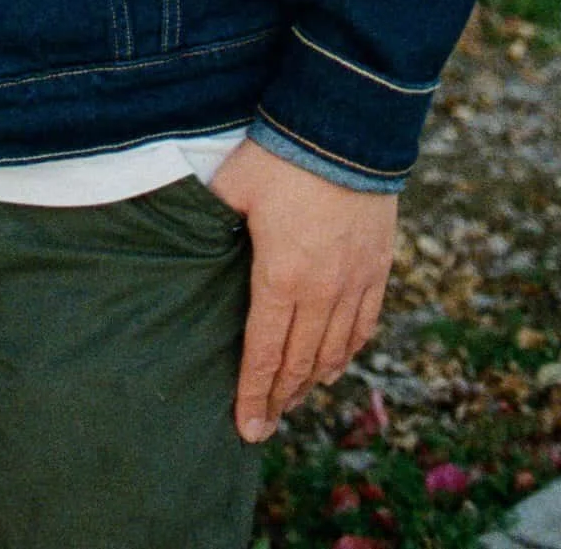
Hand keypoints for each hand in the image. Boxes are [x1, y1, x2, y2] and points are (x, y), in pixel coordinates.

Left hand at [210, 138, 397, 443]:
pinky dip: (347, 353)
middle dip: (280, 398)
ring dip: (311, 380)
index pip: (264, 353)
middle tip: (265, 425)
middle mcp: (321, 292)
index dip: (254, 394)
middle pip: (299, 362)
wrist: (345, 131)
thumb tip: (183, 234)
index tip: (247, 428)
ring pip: (334, 351)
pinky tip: (335, 365)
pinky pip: (365, 325)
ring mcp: (354, 283)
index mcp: (280, 278)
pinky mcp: (378, 268)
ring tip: (293, 400)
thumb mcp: (231, 189)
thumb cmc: (279, 158)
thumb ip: (210, 222)